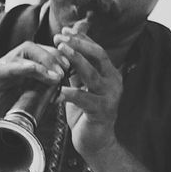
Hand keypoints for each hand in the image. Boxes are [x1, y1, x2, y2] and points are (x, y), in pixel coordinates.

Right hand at [0, 41, 67, 135]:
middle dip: (53, 56)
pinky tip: (34, 70)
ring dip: (42, 61)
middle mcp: (2, 69)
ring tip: (56, 74)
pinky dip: (20, 67)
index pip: (38, 55)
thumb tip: (59, 93)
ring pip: (20, 53)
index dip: (57, 59)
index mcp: (14, 75)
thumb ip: (36, 99)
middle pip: (31, 48)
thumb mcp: (21, 112)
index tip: (72, 69)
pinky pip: (1, 68)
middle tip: (66, 69)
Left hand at [54, 27, 122, 158]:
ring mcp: (110, 96)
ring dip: (76, 60)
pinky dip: (68, 93)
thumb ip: (77, 69)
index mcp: (110, 74)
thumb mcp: (82, 86)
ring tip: (60, 51)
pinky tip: (56, 90)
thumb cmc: (86, 113)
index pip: (97, 50)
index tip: (65, 30)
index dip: (82, 39)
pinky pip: (83, 98)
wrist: (96, 141)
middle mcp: (114, 82)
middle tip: (61, 37)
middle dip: (79, 44)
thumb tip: (67, 47)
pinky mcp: (101, 111)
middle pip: (99, 56)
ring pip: (92, 73)